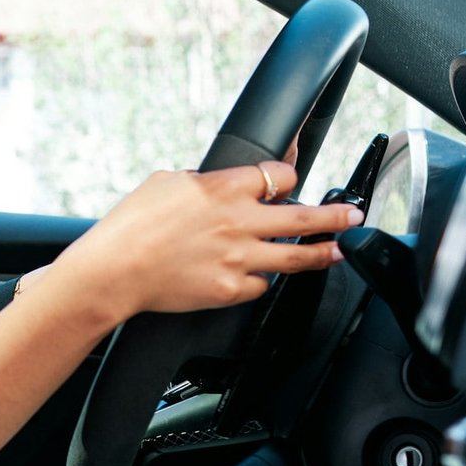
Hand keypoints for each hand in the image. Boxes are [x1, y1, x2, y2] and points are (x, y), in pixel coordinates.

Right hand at [59, 161, 362, 320]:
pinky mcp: (229, 290)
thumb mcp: (165, 182)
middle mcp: (239, 222)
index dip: (287, 177)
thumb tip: (214, 185)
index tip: (290, 181)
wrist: (113, 271)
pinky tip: (262, 278)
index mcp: (223, 188)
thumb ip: (201, 183)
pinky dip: (261, 281)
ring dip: (323, 252)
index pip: (277, 176)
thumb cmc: (129, 226)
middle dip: (335, 215)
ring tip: (339, 249)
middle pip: (304, 216)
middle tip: (353, 215)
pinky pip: (260, 286)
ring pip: (295, 257)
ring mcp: (238, 259)